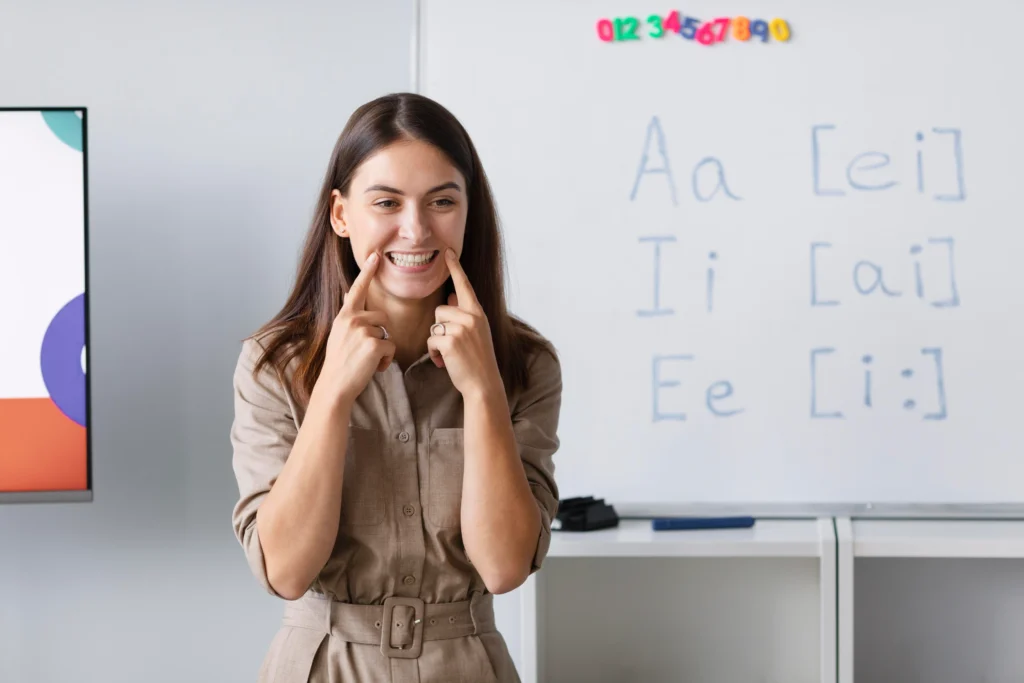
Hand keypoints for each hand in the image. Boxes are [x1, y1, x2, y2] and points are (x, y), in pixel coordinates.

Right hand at [320, 252, 394, 404]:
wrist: (334, 386)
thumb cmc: (338, 362)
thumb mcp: (338, 333)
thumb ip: (347, 315)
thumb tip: (347, 293)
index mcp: (344, 316)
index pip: (357, 289)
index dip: (368, 272)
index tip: (376, 254)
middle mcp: (352, 319)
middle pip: (382, 317)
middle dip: (380, 334)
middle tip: (364, 352)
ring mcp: (363, 331)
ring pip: (387, 334)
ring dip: (382, 349)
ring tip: (365, 361)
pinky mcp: (373, 344)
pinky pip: (390, 347)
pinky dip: (385, 360)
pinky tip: (372, 368)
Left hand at [427, 248, 502, 397]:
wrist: (484, 384)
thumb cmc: (478, 360)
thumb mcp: (476, 333)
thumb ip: (463, 314)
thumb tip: (451, 298)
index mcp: (478, 313)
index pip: (464, 285)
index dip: (455, 268)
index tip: (448, 251)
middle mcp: (472, 317)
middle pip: (440, 309)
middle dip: (440, 327)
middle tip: (453, 345)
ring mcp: (462, 328)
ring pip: (434, 324)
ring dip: (436, 341)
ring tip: (449, 354)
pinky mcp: (451, 341)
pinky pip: (431, 340)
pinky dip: (433, 353)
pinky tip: (444, 362)